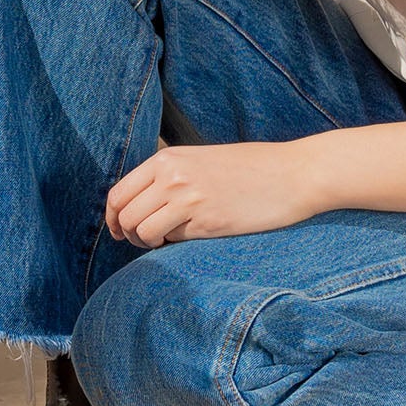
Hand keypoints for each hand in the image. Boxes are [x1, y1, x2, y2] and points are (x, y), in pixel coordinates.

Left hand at [104, 140, 324, 247]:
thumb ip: (169, 177)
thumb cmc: (250, 169)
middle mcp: (171, 176)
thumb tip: (140, 206)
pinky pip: (171, 241)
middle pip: (125, 216)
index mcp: (167, 159)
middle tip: (146, 241)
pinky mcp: (207, 221)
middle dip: (129, 235)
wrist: (293, 174)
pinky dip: (174, 245)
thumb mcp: (200, 160)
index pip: (118, 193)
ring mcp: (188, 198)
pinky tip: (192, 237)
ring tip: (169, 241)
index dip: (113, 218)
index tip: (119, 232)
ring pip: (142, 232)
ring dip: (149, 244)